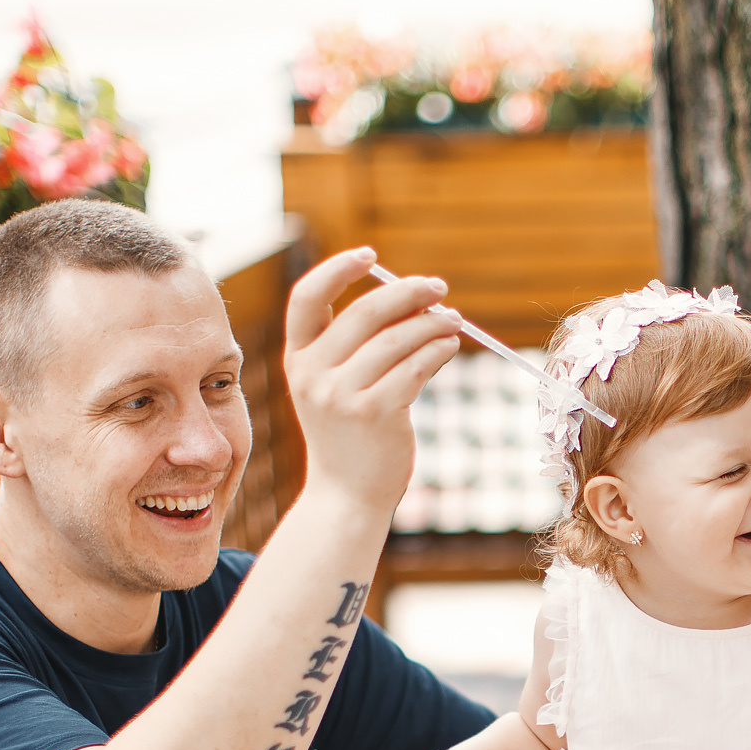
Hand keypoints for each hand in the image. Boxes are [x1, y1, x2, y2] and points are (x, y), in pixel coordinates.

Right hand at [281, 248, 465, 514]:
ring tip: (452, 320)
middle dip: (407, 292)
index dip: (336, 269)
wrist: (347, 493)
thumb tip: (413, 298)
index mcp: (298, 358)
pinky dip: (437, 350)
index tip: (370, 255)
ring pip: (397, 339)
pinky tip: (449, 346)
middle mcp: (313, 374)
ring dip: (432, 323)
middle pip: (364, 312)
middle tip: (438, 287)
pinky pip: (415, 367)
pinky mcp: (375, 414)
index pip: (306, 297)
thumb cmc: (349, 434)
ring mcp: (341, 395)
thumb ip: (358, 345)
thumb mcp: (335, 386)